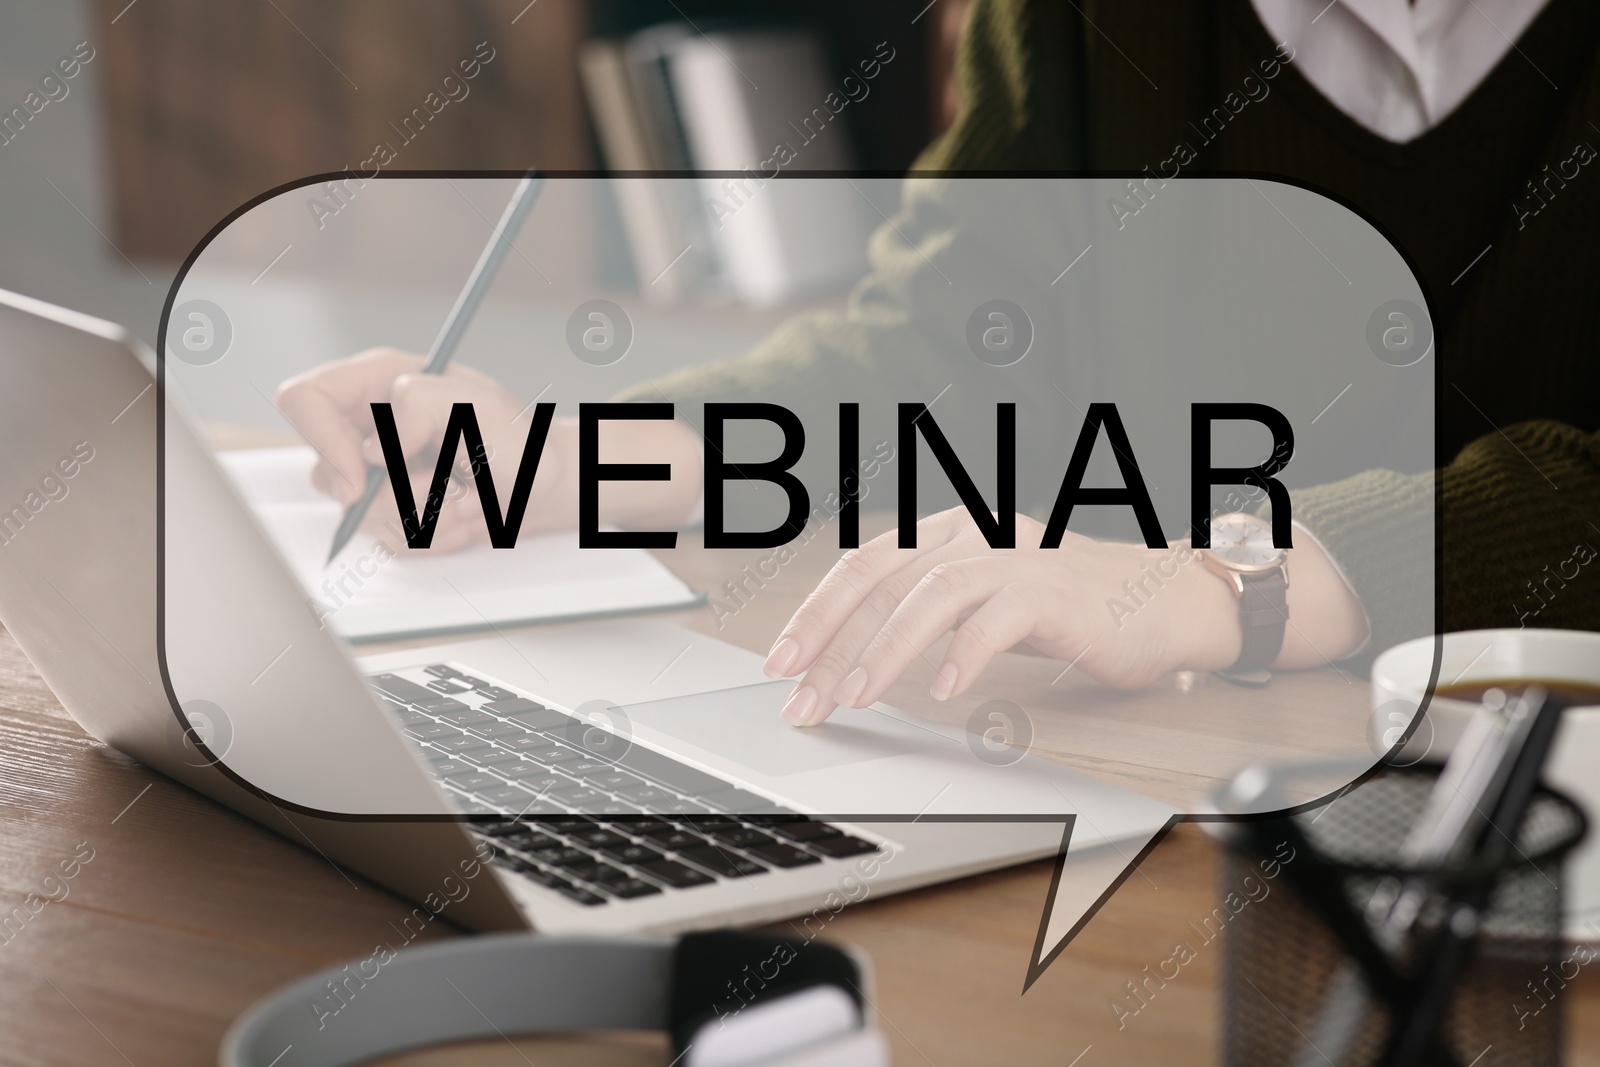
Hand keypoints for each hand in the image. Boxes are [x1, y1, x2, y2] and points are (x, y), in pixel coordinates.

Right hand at [275, 348, 703, 550]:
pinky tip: (465, 516)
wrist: (548, 486)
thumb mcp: (475, 405)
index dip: (323, 442)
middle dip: (394, 494)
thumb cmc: (520, 437)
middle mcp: (369, 426)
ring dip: (424, 517)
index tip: (362, 478)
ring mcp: (378, 472)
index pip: (304, 401)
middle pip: (329, 474)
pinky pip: (390, 540)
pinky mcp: (394, 511)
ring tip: (468, 499)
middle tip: (447, 486)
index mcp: (378, 381)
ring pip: (360, 516)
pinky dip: (435, 537)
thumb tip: (374, 448)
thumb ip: (418, 407)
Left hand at [760, 507, 1367, 725]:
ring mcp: (1017, 558)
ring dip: (884, 651)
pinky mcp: (1056, 592)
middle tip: (797, 693)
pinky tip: (945, 690)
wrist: (1166, 601)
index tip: (779, 662)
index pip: (865, 564)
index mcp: (952, 529)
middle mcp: (977, 533)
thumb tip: (847, 657)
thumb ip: (925, 612)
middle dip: (831, 638)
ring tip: (853, 697)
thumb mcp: (984, 601)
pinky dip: (966, 654)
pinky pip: (998, 620)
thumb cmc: (1071, 608)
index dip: (816, 612)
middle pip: (883, 577)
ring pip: (931, 596)